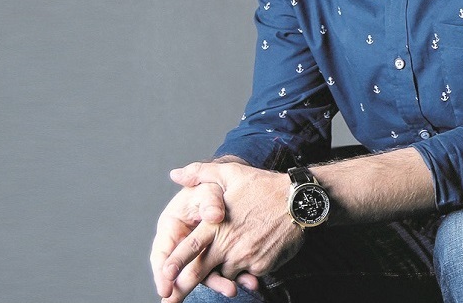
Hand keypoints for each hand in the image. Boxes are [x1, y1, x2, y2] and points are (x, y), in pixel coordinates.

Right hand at [150, 167, 233, 301]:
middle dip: (186, 286)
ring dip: (219, 283)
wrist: (233, 188)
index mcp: (173, 225)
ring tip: (232, 289)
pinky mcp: (219, 255)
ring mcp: (202, 251)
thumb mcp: (209, 188)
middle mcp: (185, 242)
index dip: (162, 272)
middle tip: (184, 299)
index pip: (162, 253)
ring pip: (206, 272)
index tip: (165, 288)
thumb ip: (209, 200)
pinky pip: (225, 269)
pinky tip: (249, 282)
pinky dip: (237, 276)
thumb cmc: (214, 186)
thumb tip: (213, 216)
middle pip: (182, 270)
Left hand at [153, 162, 300, 301]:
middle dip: (181, 289)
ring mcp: (245, 258)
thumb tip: (175, 175)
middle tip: (168, 301)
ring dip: (220, 272)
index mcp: (217, 225)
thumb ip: (200, 173)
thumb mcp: (231, 173)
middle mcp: (228, 245)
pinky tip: (253, 251)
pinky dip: (244, 268)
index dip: (173, 265)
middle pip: (200, 273)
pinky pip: (247, 273)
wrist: (300, 201)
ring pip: (224, 273)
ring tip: (229, 258)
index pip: (189, 249)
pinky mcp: (262, 266)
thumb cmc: (264, 186)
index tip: (162, 278)